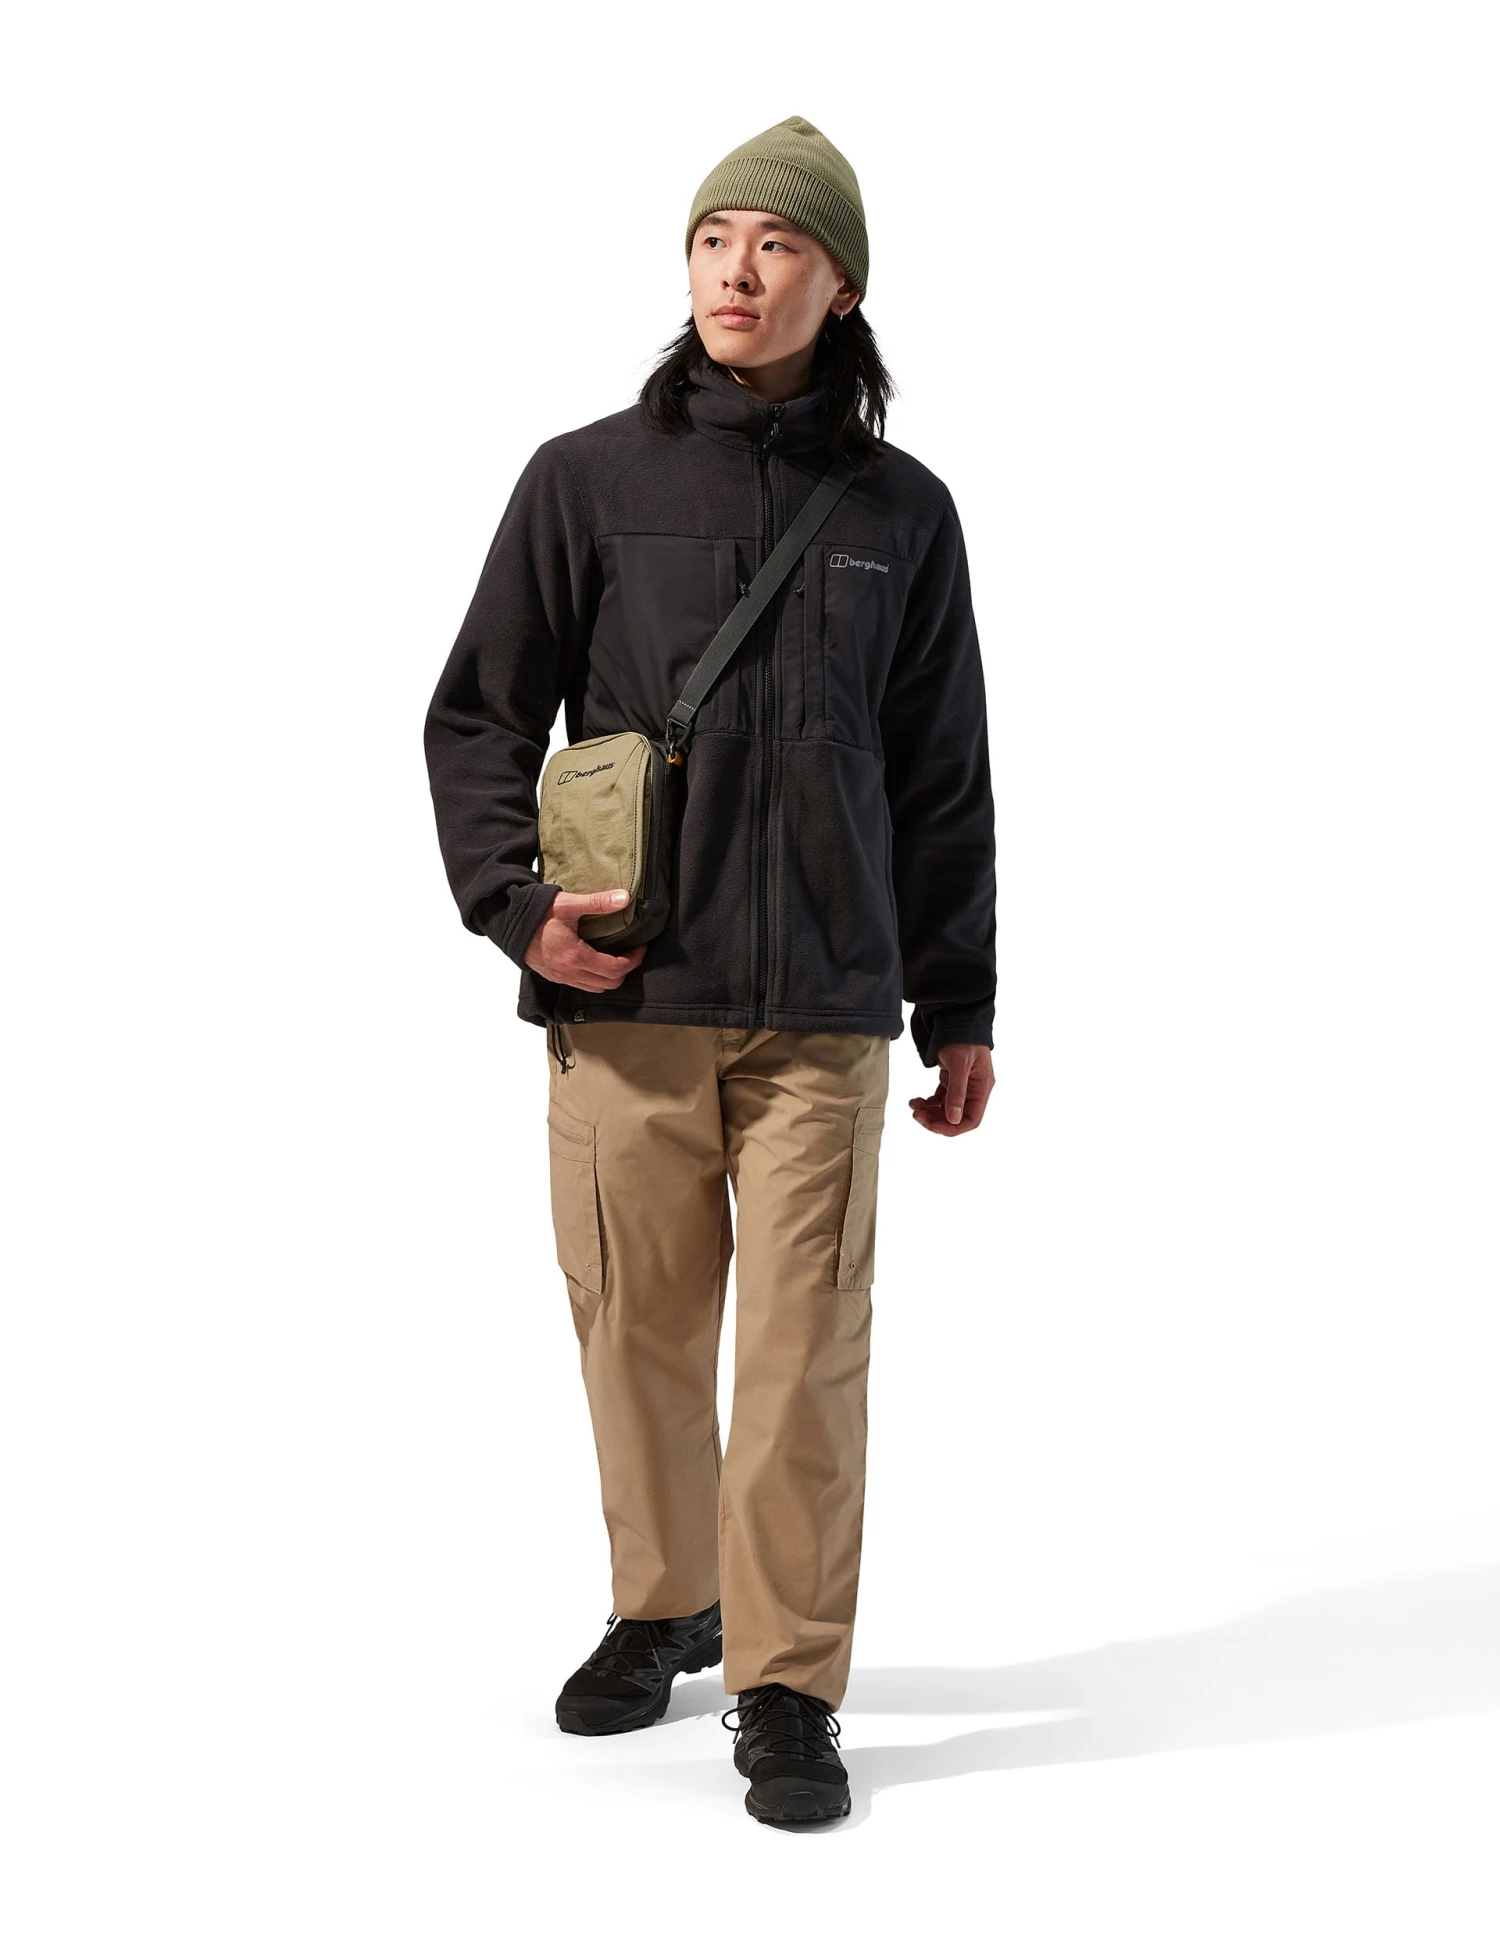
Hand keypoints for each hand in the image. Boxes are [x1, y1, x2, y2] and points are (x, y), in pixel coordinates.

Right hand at [523, 888, 647, 990]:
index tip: (641, 947)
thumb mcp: (569, 904)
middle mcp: (569, 973)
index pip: (616, 969)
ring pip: (595, 989)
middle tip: (632, 952)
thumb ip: (598, 902)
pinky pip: (582, 986)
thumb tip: (625, 898)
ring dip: (610, 977)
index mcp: (576, 957)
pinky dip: (595, 979)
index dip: (634, 960)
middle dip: (625, 970)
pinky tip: (596, 962)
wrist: (508, 923)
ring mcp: (561, 978)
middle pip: (609, 984)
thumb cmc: (537, 913)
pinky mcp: (554, 977)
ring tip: (617, 957)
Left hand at [908, 1042, 992, 1134]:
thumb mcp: (959, 1065)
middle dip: (936, 1120)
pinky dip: (927, 1103)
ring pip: (945, 1110)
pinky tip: (916, 1100)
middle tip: (917, 1116)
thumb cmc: (963, 1039)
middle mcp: (973, 1090)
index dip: (953, 1127)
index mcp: (982, 1088)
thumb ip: (956, 1093)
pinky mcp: (951, 1081)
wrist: (956, 1020)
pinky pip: (939, 1100)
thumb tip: (953, 1119)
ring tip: (914, 1106)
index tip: (934, 1126)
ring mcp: (962, 1086)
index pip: (972, 1119)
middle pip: (956, 1117)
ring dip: (929, 1112)